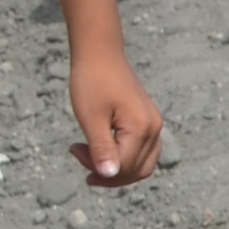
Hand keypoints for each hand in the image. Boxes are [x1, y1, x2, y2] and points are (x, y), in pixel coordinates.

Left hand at [69, 50, 160, 186]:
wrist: (100, 54)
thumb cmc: (92, 82)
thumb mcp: (91, 118)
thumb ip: (102, 149)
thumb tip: (109, 175)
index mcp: (141, 128)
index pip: (124, 167)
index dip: (99, 169)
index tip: (74, 150)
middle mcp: (154, 128)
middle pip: (137, 169)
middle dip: (109, 173)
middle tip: (80, 156)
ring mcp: (154, 124)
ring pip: (142, 163)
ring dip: (117, 167)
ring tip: (89, 154)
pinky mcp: (148, 120)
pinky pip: (142, 151)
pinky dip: (124, 156)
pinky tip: (104, 147)